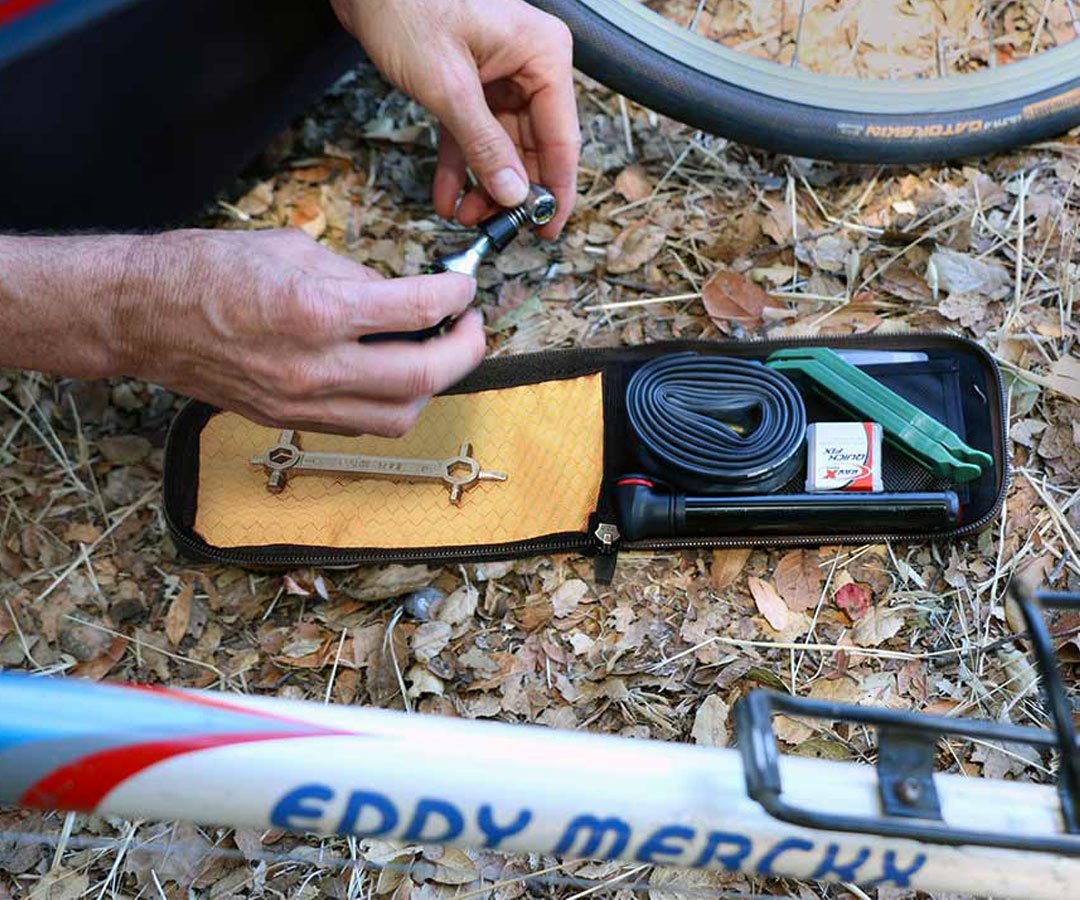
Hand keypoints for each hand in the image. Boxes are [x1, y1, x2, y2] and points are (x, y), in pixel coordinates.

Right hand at [116, 229, 485, 435]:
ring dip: (433, 386)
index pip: (417, 310)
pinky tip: (394, 374)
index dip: (456, 296)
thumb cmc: (206, 271)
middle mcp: (314, 367)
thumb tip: (402, 294)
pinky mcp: (290, 421)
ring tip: (437, 353)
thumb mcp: (291, 248)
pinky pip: (362, 424)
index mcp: (316, 310)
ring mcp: (302, 403)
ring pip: (399, 416)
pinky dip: (392, 402)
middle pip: (423, 377)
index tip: (464, 287)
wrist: (142, 315)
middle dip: (465, 350)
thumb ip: (355, 276)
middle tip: (470, 326)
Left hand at [331, 0, 578, 238]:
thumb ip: (484, 145)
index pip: (561, 138)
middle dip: (510, 192)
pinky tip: (448, 198)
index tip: (549, 229)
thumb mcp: (449, 87)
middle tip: (497, 231)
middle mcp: (528, 65)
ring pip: (500, 146)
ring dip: (483, 186)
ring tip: (466, 218)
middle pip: (531, 146)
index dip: (556, 190)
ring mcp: (498, 75)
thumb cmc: (407, 6)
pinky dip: (459, 166)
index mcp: (542, 56)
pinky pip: (471, 135)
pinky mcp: (469, 83)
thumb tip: (513, 192)